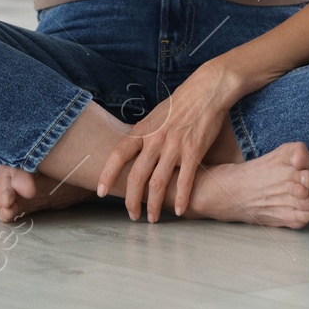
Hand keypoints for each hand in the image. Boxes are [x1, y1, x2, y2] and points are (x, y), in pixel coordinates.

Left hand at [97, 60, 237, 220]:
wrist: (207, 90)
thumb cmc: (181, 103)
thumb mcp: (155, 116)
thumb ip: (144, 135)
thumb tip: (133, 153)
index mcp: (143, 130)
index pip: (118, 155)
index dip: (107, 175)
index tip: (101, 192)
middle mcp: (155, 139)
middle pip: (137, 176)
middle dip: (132, 201)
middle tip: (132, 215)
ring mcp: (174, 146)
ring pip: (158, 183)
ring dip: (154, 205)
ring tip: (153, 218)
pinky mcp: (194, 150)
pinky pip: (185, 180)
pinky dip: (181, 198)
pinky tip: (179, 210)